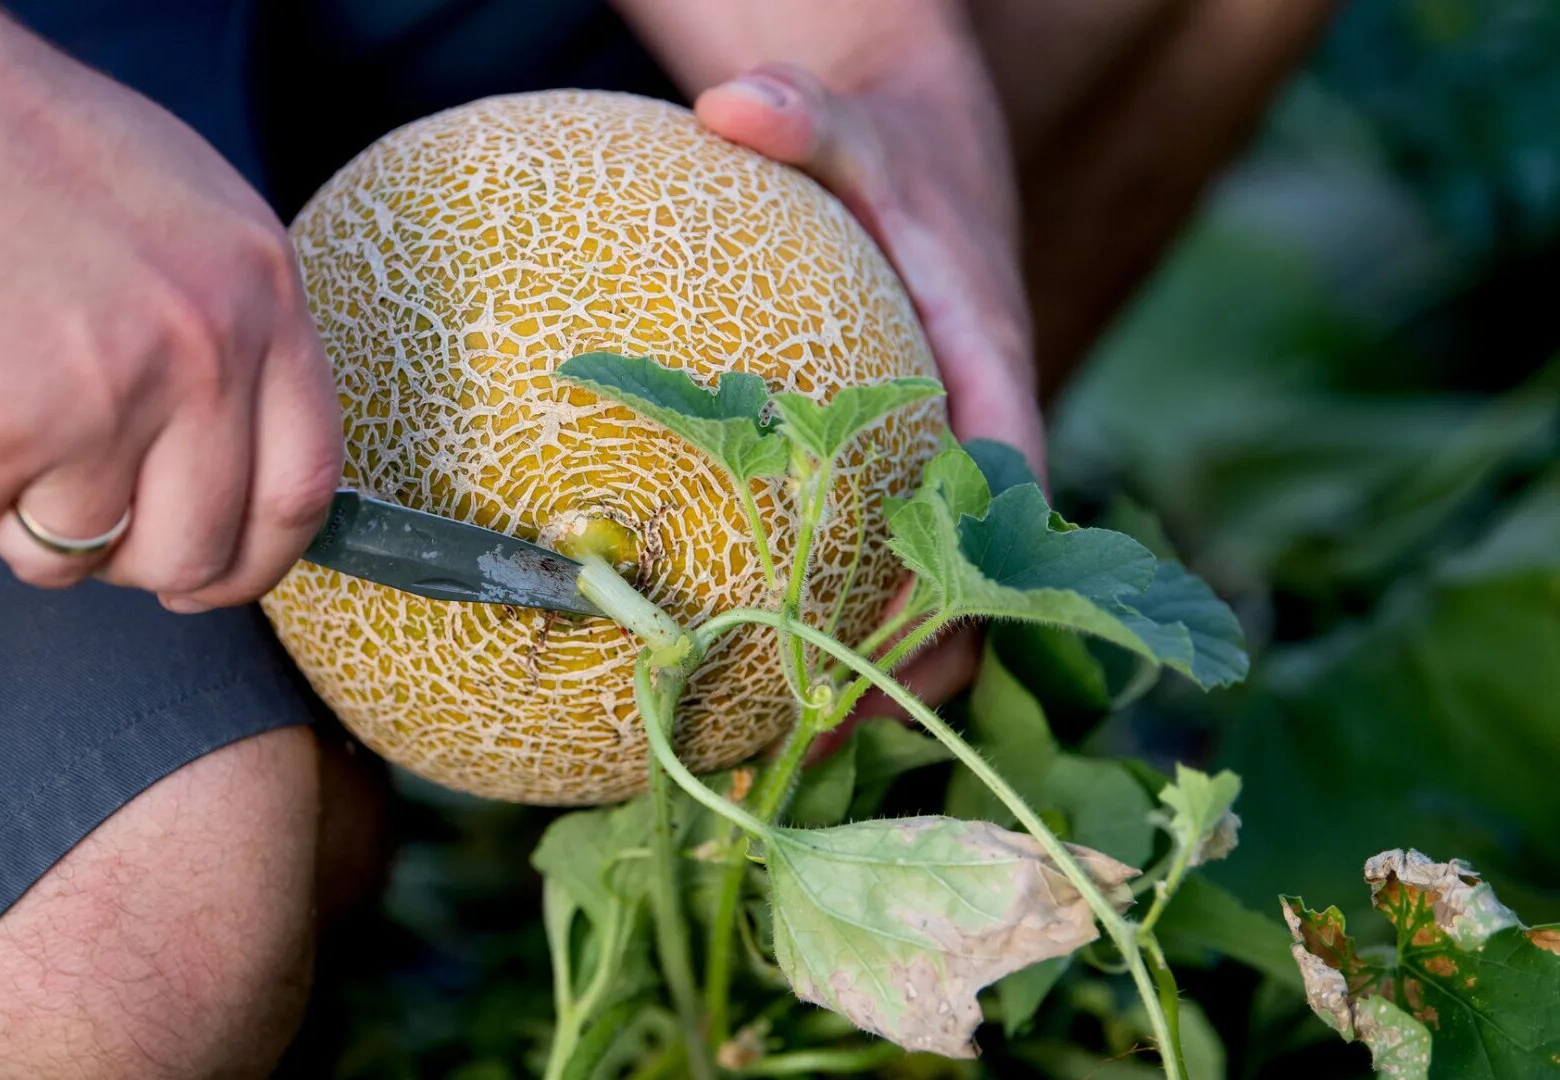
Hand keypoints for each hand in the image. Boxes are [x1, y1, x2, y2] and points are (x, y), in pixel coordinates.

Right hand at [0, 1, 339, 610]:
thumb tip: (242, 465)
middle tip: (81, 510)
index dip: (259, 559)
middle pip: (194, 552)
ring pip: (76, 555)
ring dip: (22, 514)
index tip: (220, 577)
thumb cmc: (21, 148)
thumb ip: (236, 337)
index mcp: (265, 297)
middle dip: (134, 563)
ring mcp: (107, 398)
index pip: (303, 487)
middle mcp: (205, 353)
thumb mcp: (192, 216)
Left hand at [695, 61, 1042, 731]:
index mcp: (988, 355)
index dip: (975, 571)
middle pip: (979, 564)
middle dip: (924, 655)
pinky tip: (750, 656)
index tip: (918, 649)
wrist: (928, 155)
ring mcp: (947, 453)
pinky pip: (884, 548)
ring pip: (938, 576)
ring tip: (789, 739)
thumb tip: (732, 107)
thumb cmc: (893, 151)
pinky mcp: (908, 467)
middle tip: (833, 734)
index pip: (1003, 478)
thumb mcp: (852, 119)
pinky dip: (841, 605)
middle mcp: (981, 419)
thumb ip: (804, 116)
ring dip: (882, 657)